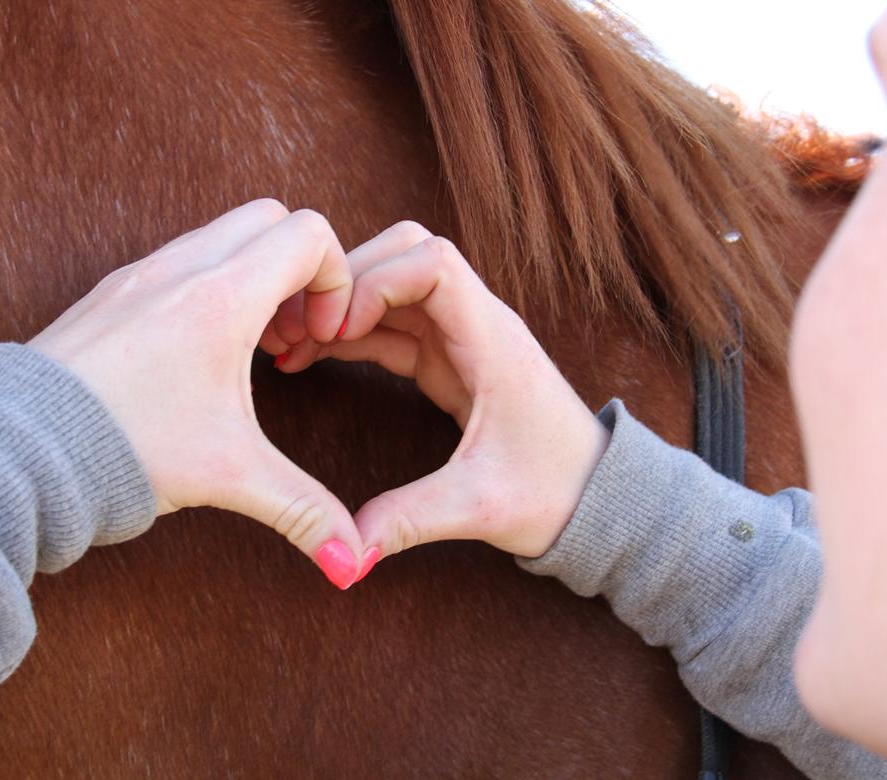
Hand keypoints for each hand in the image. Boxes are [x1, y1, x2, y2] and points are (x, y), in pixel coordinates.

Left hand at [29, 200, 368, 588]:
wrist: (16, 452)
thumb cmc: (121, 450)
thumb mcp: (229, 477)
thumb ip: (304, 513)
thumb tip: (351, 563)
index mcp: (221, 297)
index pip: (309, 234)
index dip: (337, 281)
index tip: (322, 339)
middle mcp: (181, 268)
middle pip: (271, 217)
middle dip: (299, 269)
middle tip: (292, 338)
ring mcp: (141, 273)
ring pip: (222, 233)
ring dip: (253, 276)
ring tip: (250, 351)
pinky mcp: (112, 291)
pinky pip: (180, 258)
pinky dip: (209, 285)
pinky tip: (199, 355)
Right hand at [278, 222, 610, 559]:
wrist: (598, 500)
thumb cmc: (555, 493)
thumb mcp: (480, 508)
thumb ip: (411, 520)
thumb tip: (349, 554)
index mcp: (493, 342)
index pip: (433, 263)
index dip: (377, 281)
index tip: (339, 330)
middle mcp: (478, 325)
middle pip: (406, 252)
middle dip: (348, 279)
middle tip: (300, 327)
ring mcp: (462, 338)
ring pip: (392, 285)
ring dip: (341, 305)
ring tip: (288, 342)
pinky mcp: (448, 360)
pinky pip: (389, 326)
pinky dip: (348, 334)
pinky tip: (307, 357)